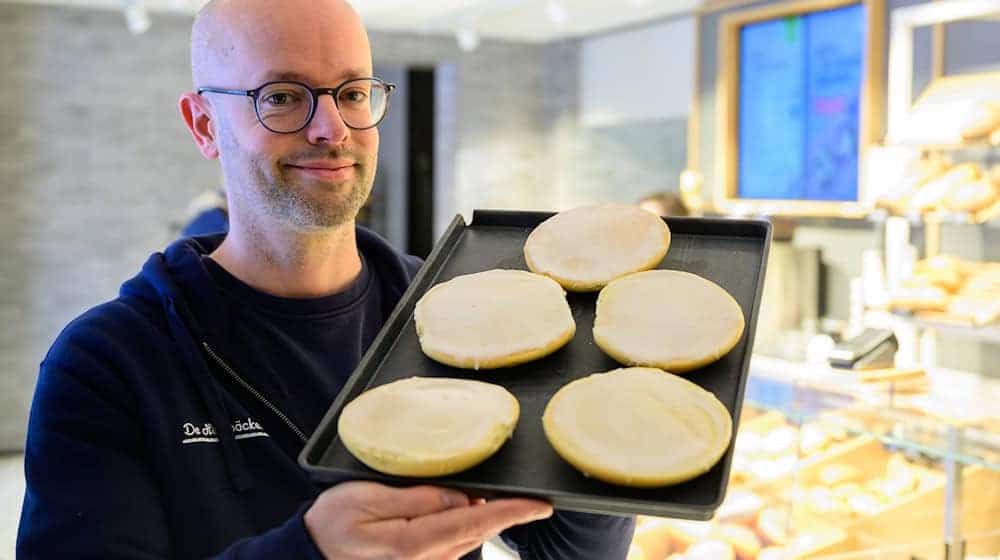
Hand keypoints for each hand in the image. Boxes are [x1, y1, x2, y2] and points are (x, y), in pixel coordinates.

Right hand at [304, 481, 552, 559]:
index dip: (513, 512)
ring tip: (485, 496)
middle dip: (501, 511)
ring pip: (467, 538)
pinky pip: (452, 544)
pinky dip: (463, 525)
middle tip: (520, 492)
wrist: (308, 556)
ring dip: (481, 517)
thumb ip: (417, 498)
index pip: (476, 522)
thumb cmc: (331, 524)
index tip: (543, 505)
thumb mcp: (367, 498)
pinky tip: (457, 509)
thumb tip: (460, 497)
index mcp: (415, 543)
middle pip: (477, 531)